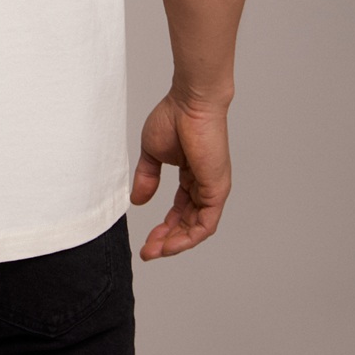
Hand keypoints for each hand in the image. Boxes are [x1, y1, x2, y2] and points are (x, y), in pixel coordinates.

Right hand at [130, 92, 231, 260]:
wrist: (190, 103)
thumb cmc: (173, 117)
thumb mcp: (152, 153)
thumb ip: (147, 178)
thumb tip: (138, 201)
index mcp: (190, 176)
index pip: (179, 210)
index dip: (163, 228)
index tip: (146, 241)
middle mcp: (204, 185)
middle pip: (187, 223)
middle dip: (167, 240)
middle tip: (148, 251)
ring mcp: (212, 189)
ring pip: (196, 228)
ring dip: (175, 243)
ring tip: (154, 251)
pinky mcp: (217, 190)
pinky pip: (206, 224)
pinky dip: (189, 237)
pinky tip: (171, 244)